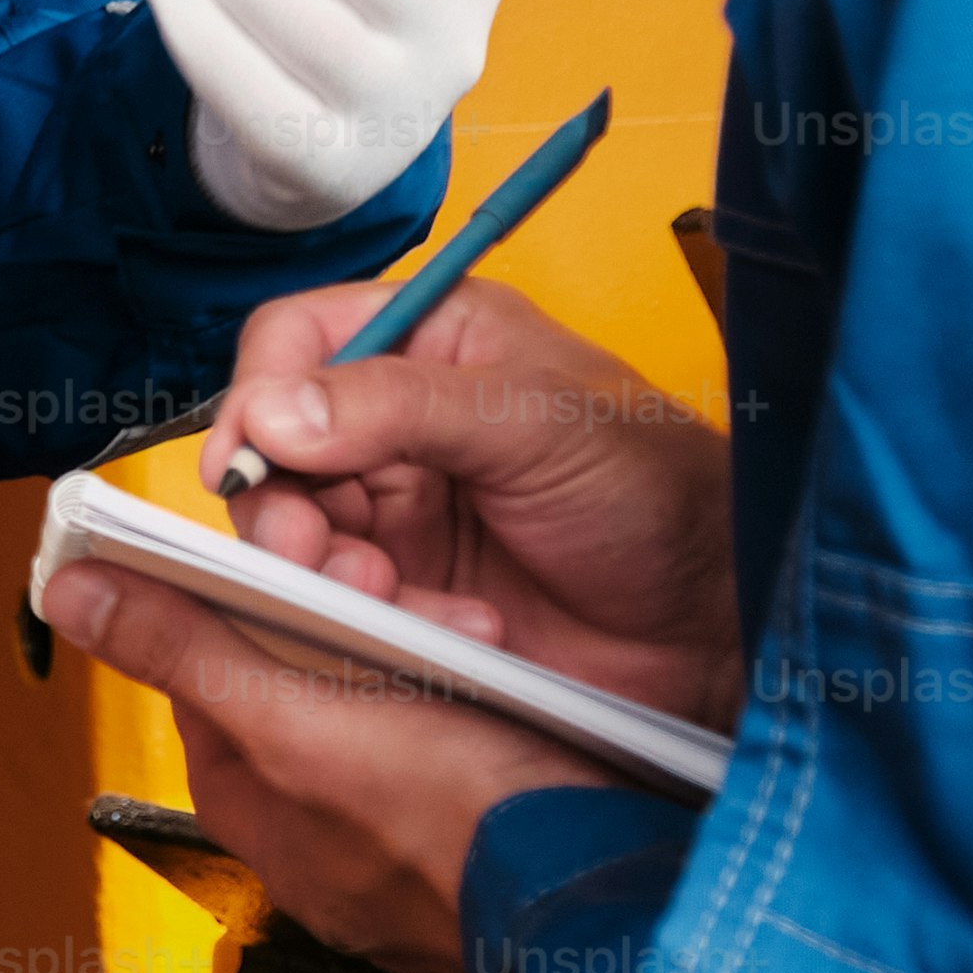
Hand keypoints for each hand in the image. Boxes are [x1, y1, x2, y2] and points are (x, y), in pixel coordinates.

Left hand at [42, 553, 598, 972]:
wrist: (597, 905)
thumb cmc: (450, 828)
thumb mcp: (295, 718)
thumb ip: (183, 652)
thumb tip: (73, 600)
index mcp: (250, 802)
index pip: (211, 664)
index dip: (246, 593)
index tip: (294, 548)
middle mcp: (308, 832)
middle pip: (300, 679)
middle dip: (351, 617)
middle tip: (400, 591)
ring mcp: (390, 841)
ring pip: (381, 702)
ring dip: (420, 648)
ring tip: (468, 637)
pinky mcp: (465, 833)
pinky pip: (450, 738)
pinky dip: (473, 698)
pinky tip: (503, 683)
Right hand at [222, 272, 742, 727]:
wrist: (720, 631)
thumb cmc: (662, 495)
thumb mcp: (535, 423)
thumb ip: (400, 406)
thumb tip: (271, 411)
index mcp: (435, 341)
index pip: (297, 341)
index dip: (261, 391)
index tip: (252, 453)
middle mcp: (402, 422)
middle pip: (275, 445)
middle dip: (279, 501)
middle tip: (304, 548)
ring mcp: (404, 511)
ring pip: (297, 530)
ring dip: (322, 568)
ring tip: (382, 594)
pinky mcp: (412, 594)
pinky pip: (343, 604)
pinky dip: (376, 623)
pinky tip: (453, 630)